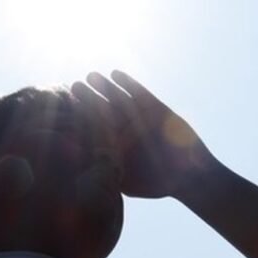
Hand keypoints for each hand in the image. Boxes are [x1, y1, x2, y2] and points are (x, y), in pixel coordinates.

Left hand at [72, 70, 216, 198]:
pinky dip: (128, 83)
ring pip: (118, 98)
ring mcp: (139, 117)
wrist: (190, 175)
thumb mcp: (130, 183)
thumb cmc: (159, 184)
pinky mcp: (155, 107)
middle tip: (74, 86)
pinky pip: (139, 93)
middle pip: (102, 110)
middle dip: (89, 98)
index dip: (81, 119)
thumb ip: (110, 176)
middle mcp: (124, 129)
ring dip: (105, 86)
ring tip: (92, 76)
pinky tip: (116, 73)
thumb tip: (85, 175)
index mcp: (114, 145)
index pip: (94, 129)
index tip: (67, 111)